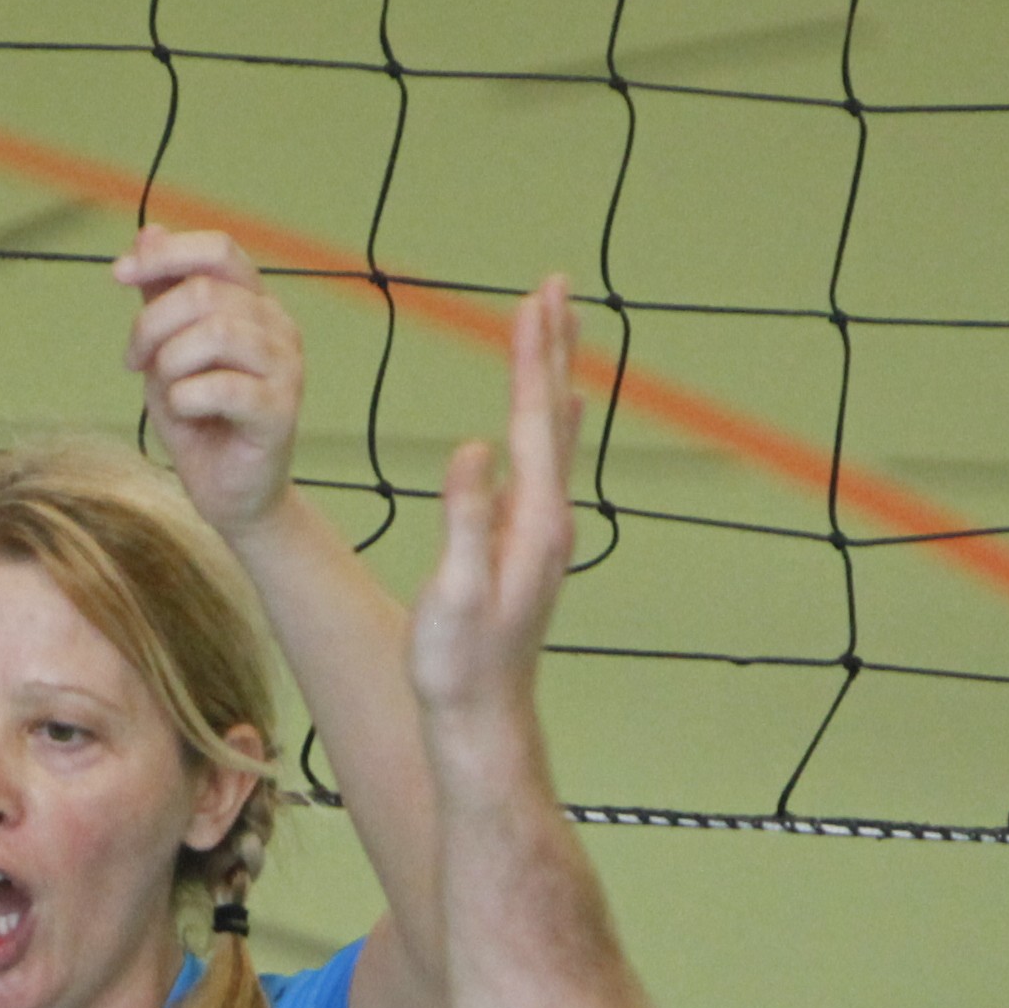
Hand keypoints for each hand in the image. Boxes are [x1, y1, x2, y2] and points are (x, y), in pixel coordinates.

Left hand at [116, 231, 301, 535]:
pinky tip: (183, 412)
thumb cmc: (200, 422)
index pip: (219, 251)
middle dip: (151, 324)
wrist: (231, 496)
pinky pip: (224, 388)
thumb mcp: (167, 351)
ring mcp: (286, 368)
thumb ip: (161, 297)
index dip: (166, 255)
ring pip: (214, 333)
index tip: (117, 275)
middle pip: (204, 293)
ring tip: (165, 391)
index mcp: (254, 303)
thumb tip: (148, 233)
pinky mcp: (281, 412)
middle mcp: (278, 327)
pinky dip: (186, 398)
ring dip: (169, 363)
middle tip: (133, 361)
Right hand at [407, 276, 580, 719]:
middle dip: (551, 347)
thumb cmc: (459, 668)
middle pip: (554, 414)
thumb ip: (466, 522)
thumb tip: (474, 450)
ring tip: (554, 330)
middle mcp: (549, 520)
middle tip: (555, 286)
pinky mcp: (530, 545)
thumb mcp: (453, 596)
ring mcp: (543, 533)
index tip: (532, 299)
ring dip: (552, 376)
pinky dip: (547, 419)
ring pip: (554, 434)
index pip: (534, 419)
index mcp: (532, 522)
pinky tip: (551, 413)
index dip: (531, 356)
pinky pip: (544, 462)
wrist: (482, 721)